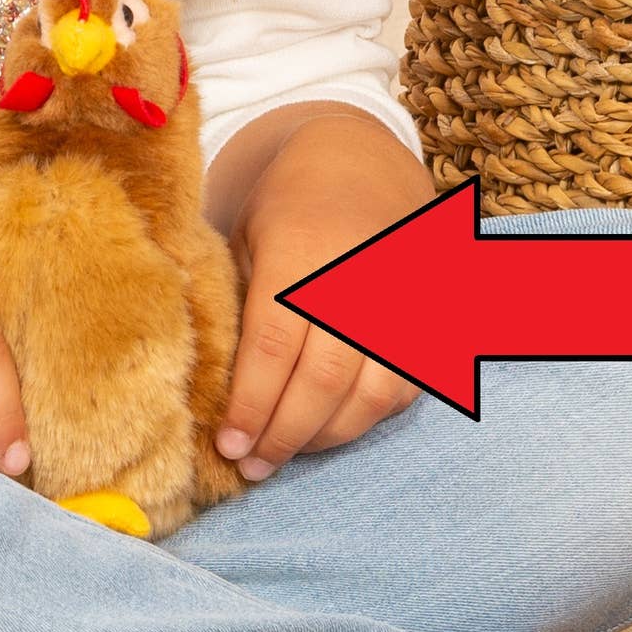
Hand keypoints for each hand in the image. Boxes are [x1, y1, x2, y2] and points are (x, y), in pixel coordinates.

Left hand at [217, 114, 434, 477]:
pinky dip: (365, 418)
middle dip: (283, 434)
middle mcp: (359, 277)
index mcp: (301, 252)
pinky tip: (327, 427)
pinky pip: (404, 387)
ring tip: (285, 453)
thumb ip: (230, 303)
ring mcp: (404, 298)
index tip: (227, 444)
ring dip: (326, 437)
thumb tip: (199, 387)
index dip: (251, 405)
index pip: (274, 347)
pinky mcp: (432, 317)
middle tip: (252, 466)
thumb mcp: (242, 235)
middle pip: (323, 380)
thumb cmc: (283, 207)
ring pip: (371, 394)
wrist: (360, 165)